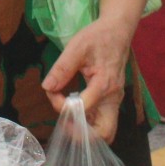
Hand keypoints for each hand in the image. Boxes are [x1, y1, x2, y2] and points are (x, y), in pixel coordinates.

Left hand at [42, 16, 135, 141]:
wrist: (118, 31)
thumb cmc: (98, 37)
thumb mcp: (77, 47)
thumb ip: (62, 68)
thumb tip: (47, 87)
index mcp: (104, 84)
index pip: (82, 108)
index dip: (63, 106)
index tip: (53, 92)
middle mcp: (113, 98)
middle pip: (104, 132)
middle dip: (82, 134)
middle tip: (64, 122)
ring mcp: (115, 101)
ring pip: (106, 130)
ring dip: (85, 130)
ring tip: (67, 116)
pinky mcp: (112, 100)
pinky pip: (103, 120)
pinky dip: (89, 123)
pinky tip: (74, 110)